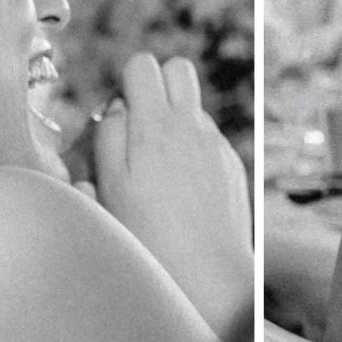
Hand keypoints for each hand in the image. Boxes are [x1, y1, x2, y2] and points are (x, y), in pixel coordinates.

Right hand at [91, 52, 251, 334]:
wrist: (208, 275)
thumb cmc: (149, 236)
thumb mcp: (110, 186)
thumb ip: (109, 136)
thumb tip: (119, 109)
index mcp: (154, 124)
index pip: (141, 65)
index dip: (125, 86)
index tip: (120, 122)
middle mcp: (191, 126)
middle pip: (177, 68)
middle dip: (157, 85)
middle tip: (142, 124)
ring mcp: (215, 145)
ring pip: (194, 106)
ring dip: (175, 119)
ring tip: (160, 161)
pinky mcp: (231, 167)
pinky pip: (208, 140)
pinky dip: (193, 151)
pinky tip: (184, 190)